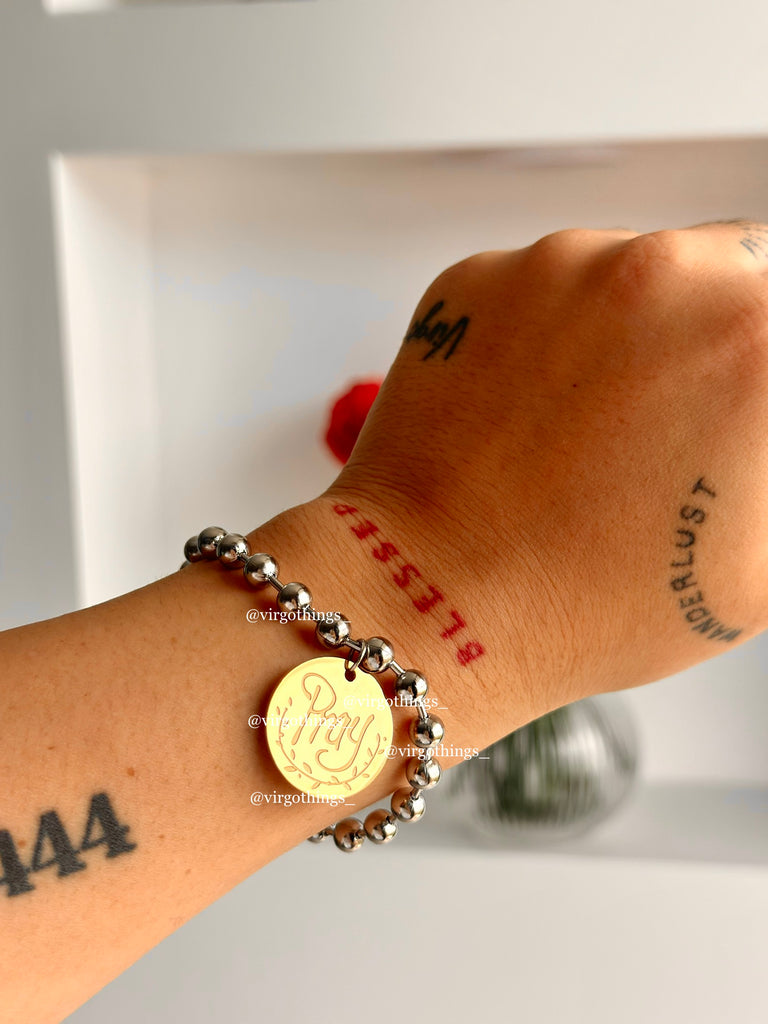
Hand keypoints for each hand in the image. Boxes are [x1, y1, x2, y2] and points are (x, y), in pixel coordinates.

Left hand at [324, 221, 767, 730]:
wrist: (435, 598)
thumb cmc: (588, 604)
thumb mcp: (761, 567)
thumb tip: (750, 428)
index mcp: (755, 337)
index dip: (759, 381)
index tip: (740, 407)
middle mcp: (661, 273)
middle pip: (730, 272)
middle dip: (721, 332)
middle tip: (679, 415)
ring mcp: (556, 264)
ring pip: (631, 271)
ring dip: (634, 326)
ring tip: (590, 426)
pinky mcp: (479, 277)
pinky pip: (542, 287)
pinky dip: (548, 333)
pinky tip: (528, 412)